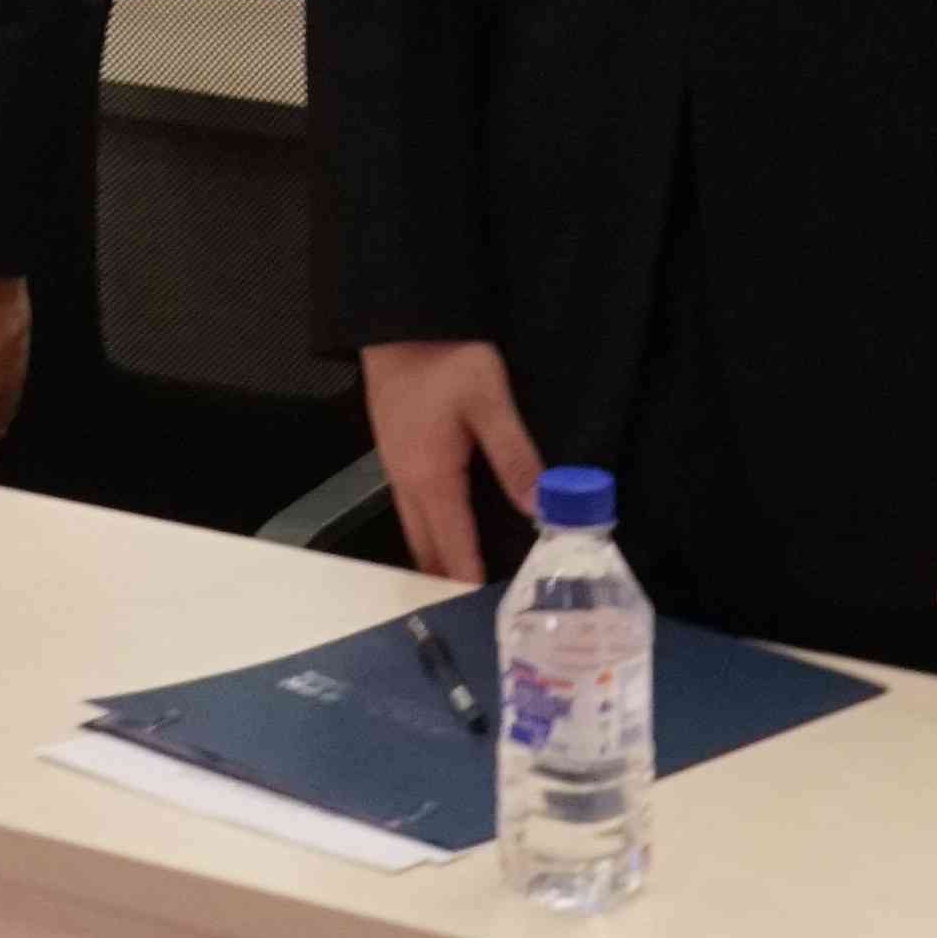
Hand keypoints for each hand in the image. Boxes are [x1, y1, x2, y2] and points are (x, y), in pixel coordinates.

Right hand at [354, 339, 545, 587]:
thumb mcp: (489, 399)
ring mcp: (396, 469)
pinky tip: (451, 532)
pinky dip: (431, 533)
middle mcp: (407, 483)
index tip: (487, 616)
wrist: (398, 321)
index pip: (454, 548)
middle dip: (450, 582)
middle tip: (482, 611)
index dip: (471, 582)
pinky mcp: (396, 453)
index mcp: (432, 478)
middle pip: (427, 550)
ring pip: (416, 531)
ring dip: (438, 559)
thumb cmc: (444, 357)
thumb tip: (540, 508)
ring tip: (468, 584)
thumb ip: (515, 455)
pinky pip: (412, 511)